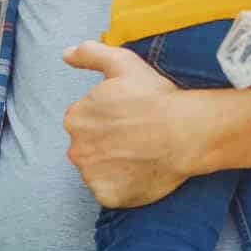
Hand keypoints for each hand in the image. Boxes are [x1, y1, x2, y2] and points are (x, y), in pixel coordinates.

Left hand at [59, 41, 206, 207]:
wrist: (186, 131)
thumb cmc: (155, 96)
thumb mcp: (121, 62)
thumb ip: (89, 54)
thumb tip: (65, 54)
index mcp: (74, 118)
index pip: (83, 123)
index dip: (107, 120)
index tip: (128, 118)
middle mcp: (76, 149)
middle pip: (88, 149)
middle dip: (106, 144)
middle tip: (136, 137)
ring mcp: (91, 175)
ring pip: (98, 171)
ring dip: (113, 166)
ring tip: (140, 154)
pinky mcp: (108, 196)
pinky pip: (109, 193)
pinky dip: (122, 186)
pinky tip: (141, 172)